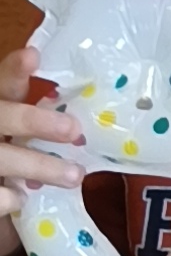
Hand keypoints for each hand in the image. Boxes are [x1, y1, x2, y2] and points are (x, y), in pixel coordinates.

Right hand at [0, 39, 84, 255]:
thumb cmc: (10, 158)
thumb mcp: (17, 134)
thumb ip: (35, 121)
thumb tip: (77, 110)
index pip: (1, 85)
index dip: (14, 70)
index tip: (33, 56)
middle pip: (1, 116)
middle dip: (33, 121)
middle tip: (72, 129)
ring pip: (1, 158)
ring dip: (38, 166)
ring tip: (75, 176)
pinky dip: (7, 196)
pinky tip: (21, 199)